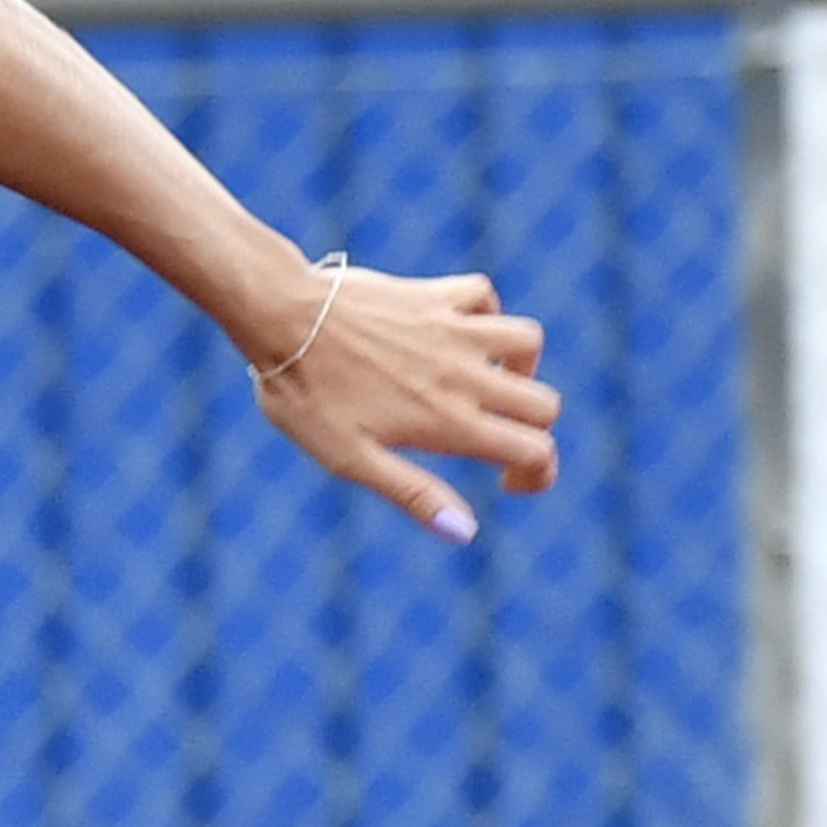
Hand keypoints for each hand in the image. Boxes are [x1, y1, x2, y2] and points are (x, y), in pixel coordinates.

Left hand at [248, 263, 559, 542]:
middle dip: (534, 428)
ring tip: (488, 382)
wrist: (283, 319)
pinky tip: (456, 332)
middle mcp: (462, 375)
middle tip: (493, 439)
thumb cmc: (308, 396)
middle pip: (543, 402)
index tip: (506, 482)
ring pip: (527, 341)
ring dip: (521, 367)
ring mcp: (452, 329)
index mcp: (449, 422)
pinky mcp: (432, 295)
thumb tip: (465, 532)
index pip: (534, 450)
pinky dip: (484, 313)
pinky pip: (483, 295)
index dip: (537, 474)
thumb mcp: (351, 460)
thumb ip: (413, 494)